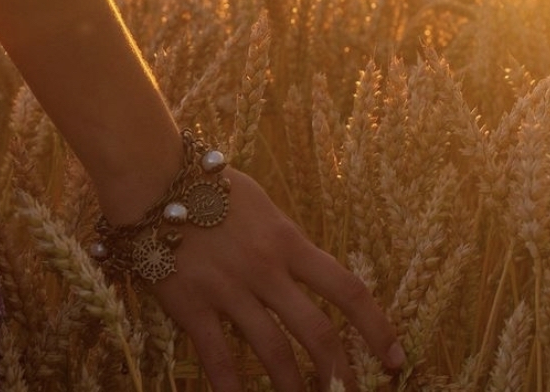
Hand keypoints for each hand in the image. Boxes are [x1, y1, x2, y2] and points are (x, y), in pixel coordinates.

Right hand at [149, 168, 403, 391]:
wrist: (156, 178)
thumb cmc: (210, 184)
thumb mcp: (260, 202)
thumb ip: (283, 237)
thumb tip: (304, 266)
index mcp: (287, 241)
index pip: (346, 289)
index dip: (376, 328)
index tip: (394, 358)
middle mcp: (266, 270)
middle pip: (317, 332)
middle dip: (340, 374)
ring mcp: (229, 290)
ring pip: (274, 354)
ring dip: (295, 390)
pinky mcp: (193, 306)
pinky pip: (218, 361)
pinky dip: (234, 391)